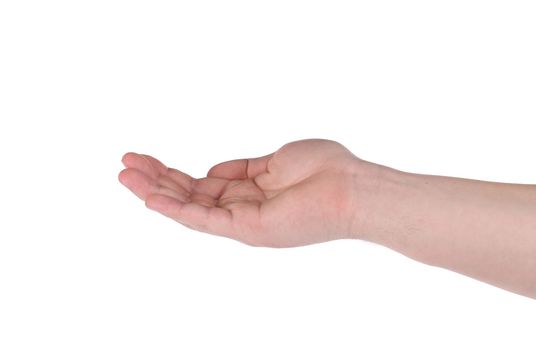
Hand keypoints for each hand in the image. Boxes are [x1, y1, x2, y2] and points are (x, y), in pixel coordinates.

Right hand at [119, 139, 374, 246]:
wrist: (352, 187)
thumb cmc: (324, 169)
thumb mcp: (274, 161)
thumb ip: (242, 168)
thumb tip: (212, 170)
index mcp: (249, 194)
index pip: (203, 184)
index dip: (174, 172)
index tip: (148, 159)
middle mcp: (242, 211)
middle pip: (190, 195)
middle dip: (156, 179)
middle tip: (125, 164)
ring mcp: (243, 222)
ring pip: (189, 208)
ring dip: (155, 191)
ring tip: (124, 175)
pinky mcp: (247, 228)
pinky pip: (203, 219)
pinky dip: (174, 208)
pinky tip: (149, 196)